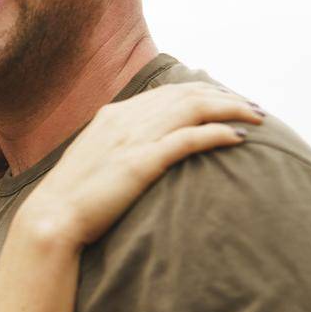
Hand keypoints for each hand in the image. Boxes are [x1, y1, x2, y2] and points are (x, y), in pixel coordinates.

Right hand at [23, 82, 263, 249]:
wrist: (52, 219)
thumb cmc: (73, 200)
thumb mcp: (95, 162)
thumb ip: (119, 147)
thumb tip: (145, 150)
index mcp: (114, 115)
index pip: (169, 92)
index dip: (205, 93)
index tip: (229, 103)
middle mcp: (125, 119)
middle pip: (188, 94)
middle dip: (226, 97)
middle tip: (255, 108)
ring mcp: (132, 138)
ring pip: (194, 109)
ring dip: (231, 109)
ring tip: (258, 118)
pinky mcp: (140, 162)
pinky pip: (188, 139)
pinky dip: (217, 134)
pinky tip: (239, 137)